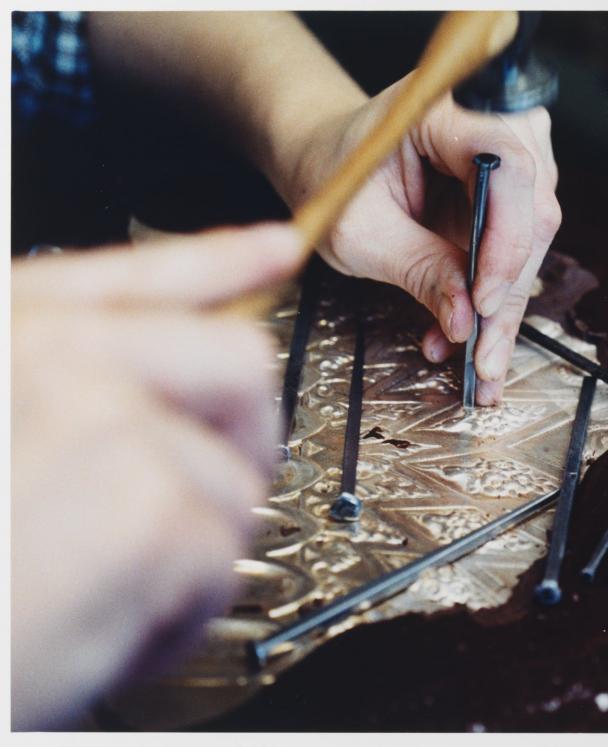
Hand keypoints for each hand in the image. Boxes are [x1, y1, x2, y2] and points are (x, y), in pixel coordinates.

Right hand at [11, 224, 299, 729]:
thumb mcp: (4, 442)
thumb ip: (61, 395)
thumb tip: (156, 382)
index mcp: (8, 338)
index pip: (138, 275)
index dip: (217, 261)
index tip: (272, 247)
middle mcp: (50, 355)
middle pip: (239, 364)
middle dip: (238, 443)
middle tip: (193, 499)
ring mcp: (98, 415)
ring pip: (235, 477)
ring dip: (187, 553)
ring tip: (99, 588)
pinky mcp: (141, 504)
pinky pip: (219, 556)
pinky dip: (175, 615)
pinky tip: (100, 629)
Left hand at [279, 78, 561, 404]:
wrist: (329, 159)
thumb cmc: (336, 175)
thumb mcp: (360, 229)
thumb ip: (416, 267)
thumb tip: (465, 319)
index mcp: (448, 109)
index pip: (507, 167)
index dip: (505, 240)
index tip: (484, 304)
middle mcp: (495, 122)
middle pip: (529, 211)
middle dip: (507, 295)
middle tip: (484, 358)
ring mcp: (513, 154)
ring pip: (532, 238)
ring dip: (505, 306)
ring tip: (475, 359)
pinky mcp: (512, 191)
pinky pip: (518, 249)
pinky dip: (496, 298)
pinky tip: (470, 336)